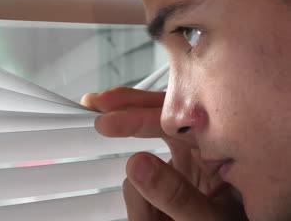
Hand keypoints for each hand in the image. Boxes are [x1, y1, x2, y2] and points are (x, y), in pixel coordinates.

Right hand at [81, 87, 246, 220]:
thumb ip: (176, 195)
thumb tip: (136, 164)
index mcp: (218, 154)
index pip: (174, 123)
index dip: (137, 116)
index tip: (107, 120)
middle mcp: (200, 154)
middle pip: (159, 117)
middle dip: (126, 112)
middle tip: (96, 105)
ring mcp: (183, 168)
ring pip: (144, 153)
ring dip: (134, 181)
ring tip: (149, 219)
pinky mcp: (168, 183)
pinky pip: (140, 181)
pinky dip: (136, 199)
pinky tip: (150, 220)